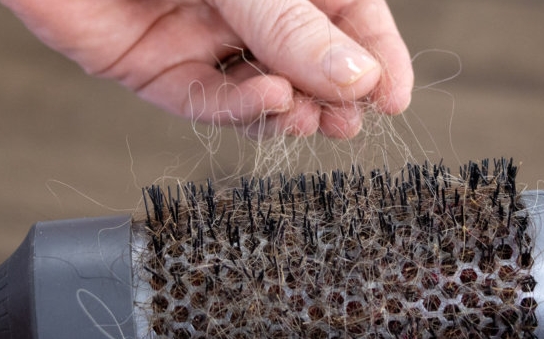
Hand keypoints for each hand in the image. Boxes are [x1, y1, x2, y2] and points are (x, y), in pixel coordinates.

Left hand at [0, 0, 413, 138]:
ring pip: (257, 87)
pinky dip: (237, 108)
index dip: (373, 55)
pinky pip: (202, 98)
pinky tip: (268, 105)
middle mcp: (239, 2)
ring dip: (290, 109)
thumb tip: (357, 79)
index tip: (394, 96)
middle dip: (331, 93)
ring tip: (315, 119)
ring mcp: (197, 32)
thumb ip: (292, 26)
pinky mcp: (149, 64)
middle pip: (302, 58)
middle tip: (352, 121)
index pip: (343, 13)